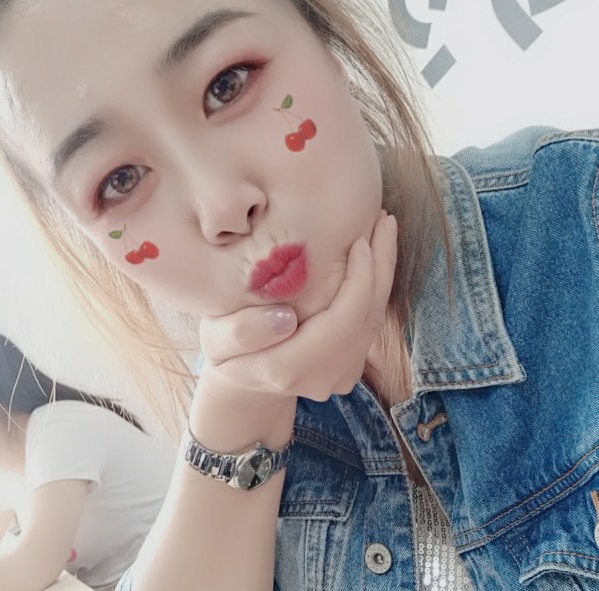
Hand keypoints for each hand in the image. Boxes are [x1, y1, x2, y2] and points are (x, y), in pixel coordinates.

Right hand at [197, 210, 397, 404]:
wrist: (240, 375)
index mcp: (286, 370)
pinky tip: (376, 253)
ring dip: (384, 273)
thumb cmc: (221, 347)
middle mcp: (321, 378)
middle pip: (366, 321)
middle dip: (380, 268)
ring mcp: (339, 376)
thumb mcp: (214, 339)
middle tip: (384, 220)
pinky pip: (371, 324)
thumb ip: (241, 332)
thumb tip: (285, 319)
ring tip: (384, 228)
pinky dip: (377, 286)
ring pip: (374, 322)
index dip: (358, 283)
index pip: (339, 325)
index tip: (360, 241)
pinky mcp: (349, 367)